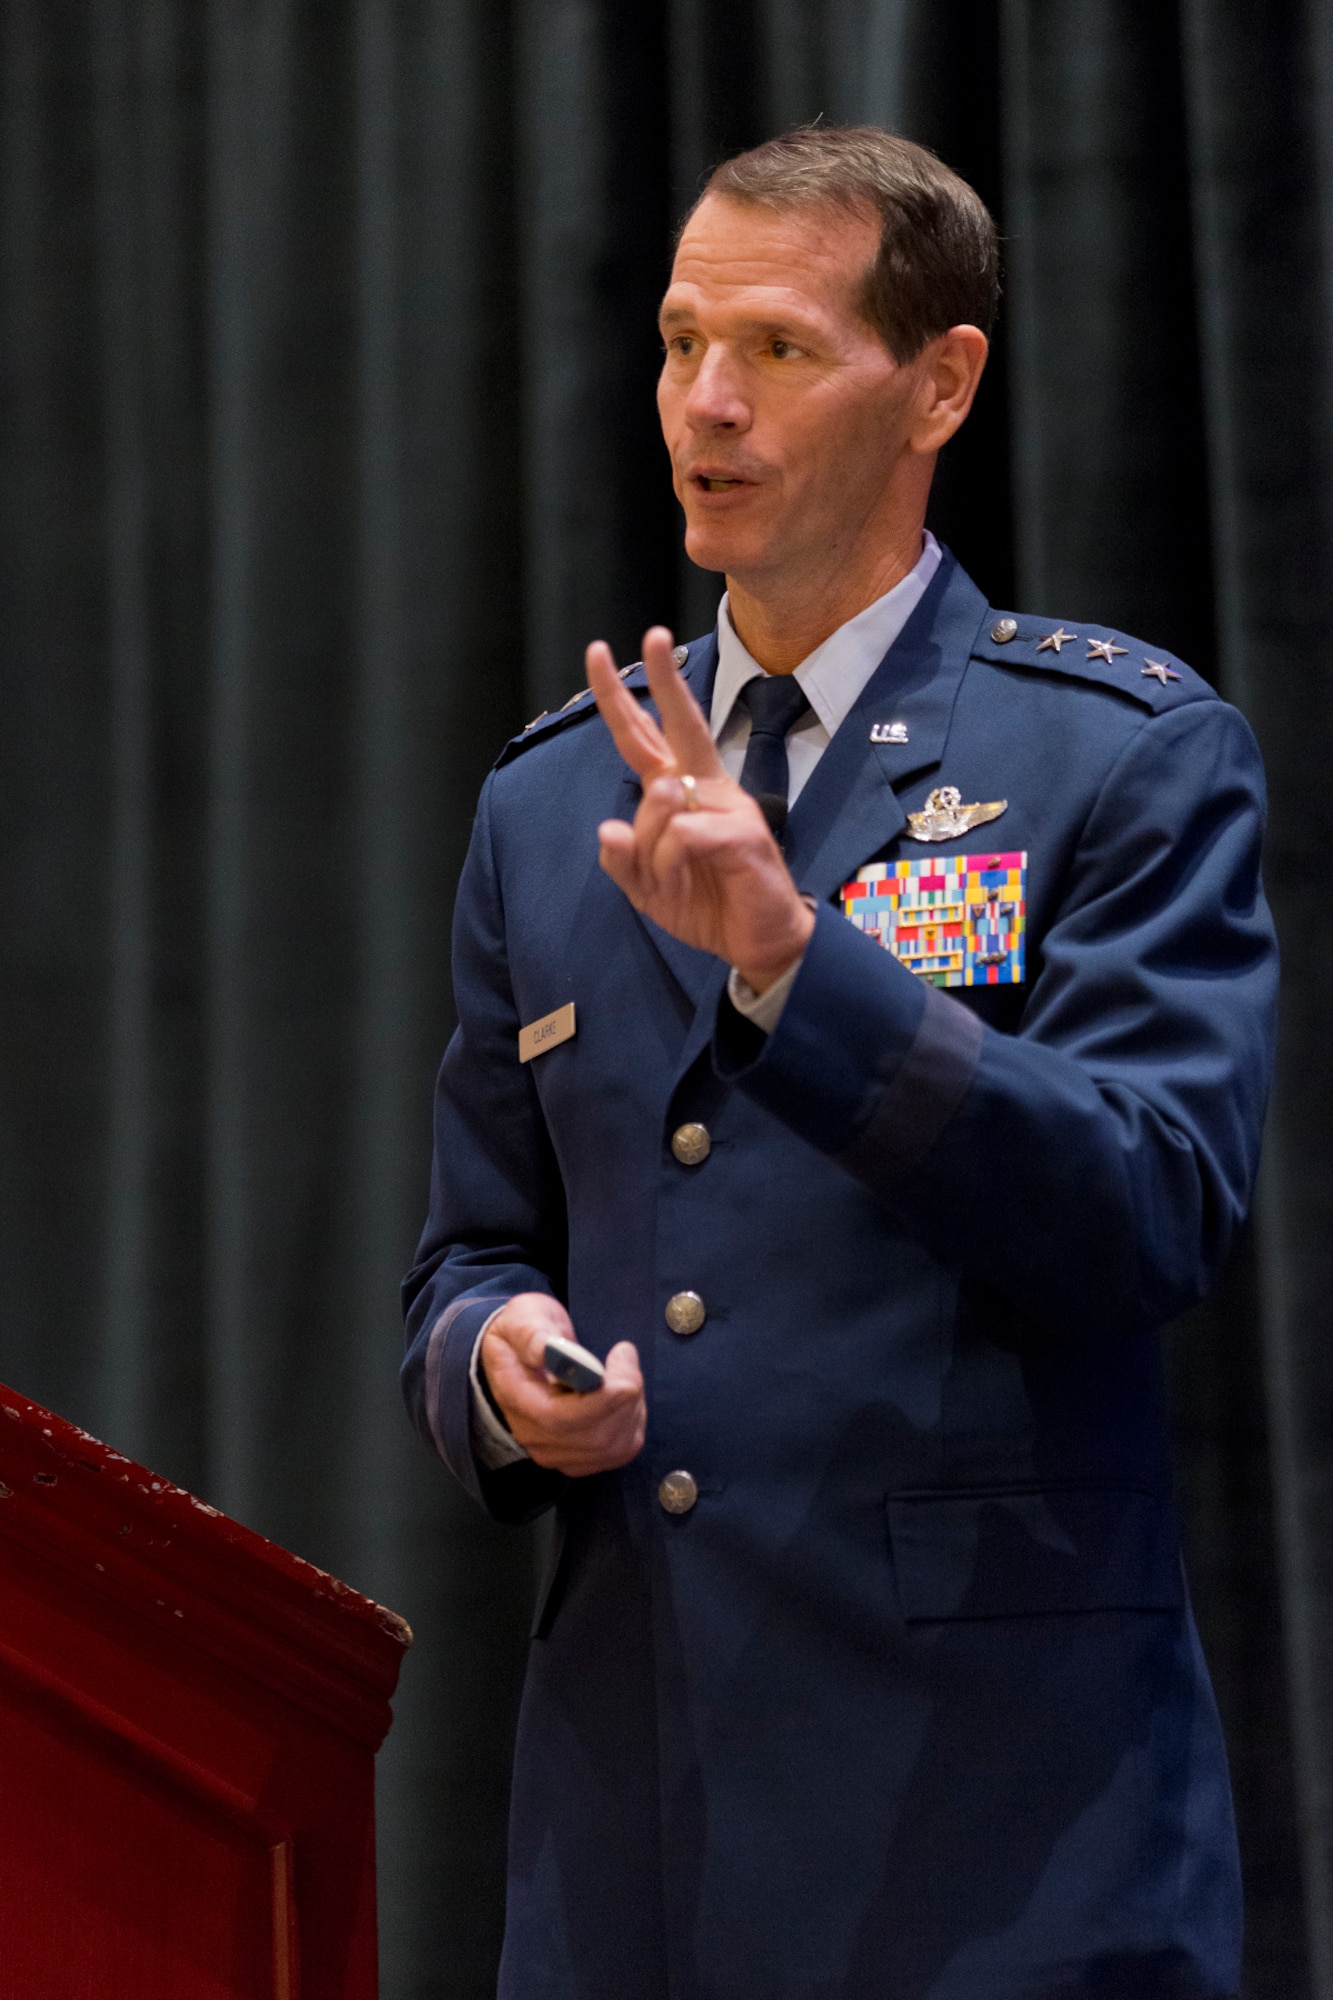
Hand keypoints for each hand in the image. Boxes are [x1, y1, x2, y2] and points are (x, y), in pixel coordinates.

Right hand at [481, 1294, 645, 1476]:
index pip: (560, 1419)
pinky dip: (633, 1421)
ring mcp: (556, 1452)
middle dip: (624, 1396)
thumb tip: (546, 1350)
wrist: (520, 1354)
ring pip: (612, 1447)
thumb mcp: (522, 1318)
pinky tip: (624, 1396)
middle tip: (625, 1354)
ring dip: (632, 1406)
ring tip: (622, 1371)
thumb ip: (532, 1334)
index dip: (602, 1398)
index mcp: (515, 1398)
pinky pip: (620, 1451)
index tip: (622, 1355)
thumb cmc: (524, 1331)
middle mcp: (533, 1435)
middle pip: (593, 1437)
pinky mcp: (579, 1459)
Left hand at [587, 626, 814, 991]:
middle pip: (679, 725)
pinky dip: (670, 866)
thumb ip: (622, 859)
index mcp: (681, 793)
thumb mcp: (647, 888)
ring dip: (650, 853)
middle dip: (665, 680)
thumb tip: (608, 828)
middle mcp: (706, 788)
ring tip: (672, 883)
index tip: (601, 653)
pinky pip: (682, 836)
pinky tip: (688, 882)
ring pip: (661, 803)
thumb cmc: (707, 904)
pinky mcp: (743, 833)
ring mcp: (729, 806)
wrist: (759, 942)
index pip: (646, 738)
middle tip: (653, 635)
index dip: (622, 699)